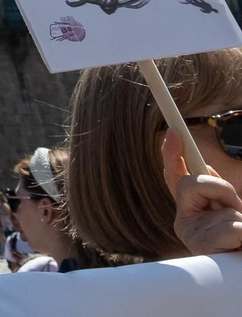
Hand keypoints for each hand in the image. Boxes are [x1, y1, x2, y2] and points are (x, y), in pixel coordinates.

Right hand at [164, 132, 241, 255]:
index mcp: (191, 213)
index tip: (174, 133)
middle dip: (219, 188)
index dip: (173, 155)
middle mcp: (186, 223)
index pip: (177, 178)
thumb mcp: (232, 212)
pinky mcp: (203, 248)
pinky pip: (233, 229)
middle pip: (191, 184)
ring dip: (240, 218)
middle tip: (235, 204)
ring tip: (240, 239)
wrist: (238, 275)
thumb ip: (217, 192)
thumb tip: (207, 168)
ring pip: (222, 210)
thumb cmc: (239, 243)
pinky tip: (238, 246)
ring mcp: (192, 236)